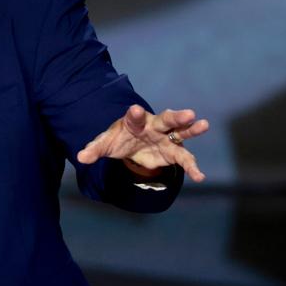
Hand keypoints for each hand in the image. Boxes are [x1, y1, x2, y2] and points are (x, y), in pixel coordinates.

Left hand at [76, 105, 208, 182]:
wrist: (131, 145)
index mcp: (134, 121)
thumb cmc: (119, 139)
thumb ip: (94, 149)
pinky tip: (200, 176)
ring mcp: (166, 137)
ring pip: (181, 132)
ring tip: (204, 125)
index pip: (134, 117)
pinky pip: (185, 158)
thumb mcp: (105, 144)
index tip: (135, 110)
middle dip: (176, 116)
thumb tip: (81, 157)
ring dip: (192, 129)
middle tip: (188, 113)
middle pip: (166, 119)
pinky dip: (192, 167)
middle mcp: (153, 126)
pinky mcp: (173, 151)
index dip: (134, 114)